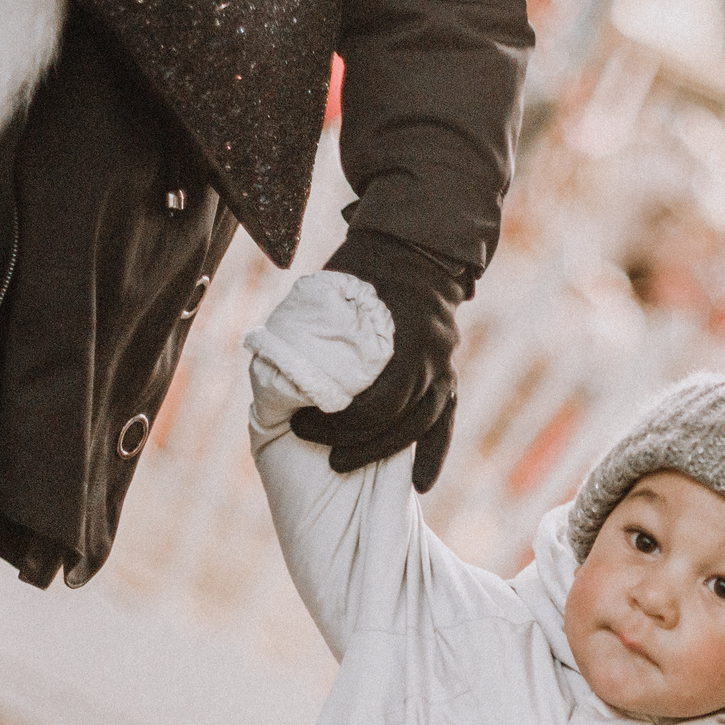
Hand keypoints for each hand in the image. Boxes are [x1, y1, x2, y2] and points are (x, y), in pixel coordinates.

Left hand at [294, 229, 466, 492]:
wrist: (416, 240)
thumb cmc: (366, 262)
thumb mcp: (334, 287)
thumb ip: (316, 327)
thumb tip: (278, 366)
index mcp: (406, 338)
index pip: (378, 401)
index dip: (339, 422)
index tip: (300, 423)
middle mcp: (432, 356)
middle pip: (400, 417)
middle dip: (358, 440)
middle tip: (319, 447)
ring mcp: (444, 364)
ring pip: (424, 421)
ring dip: (388, 451)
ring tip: (346, 468)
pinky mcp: (446, 370)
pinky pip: (445, 417)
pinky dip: (433, 451)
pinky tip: (419, 484)